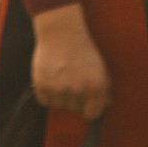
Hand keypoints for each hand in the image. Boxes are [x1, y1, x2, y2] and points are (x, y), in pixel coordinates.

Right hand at [30, 3, 110, 119]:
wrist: (61, 33)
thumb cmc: (83, 50)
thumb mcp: (100, 68)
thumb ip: (104, 89)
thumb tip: (105, 105)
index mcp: (96, 87)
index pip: (92, 114)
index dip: (88, 107)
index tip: (85, 101)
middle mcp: (78, 90)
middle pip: (74, 109)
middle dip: (74, 99)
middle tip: (70, 83)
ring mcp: (59, 88)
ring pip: (59, 106)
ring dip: (59, 97)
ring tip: (60, 80)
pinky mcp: (42, 84)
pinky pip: (44, 101)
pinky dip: (46, 94)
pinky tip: (50, 80)